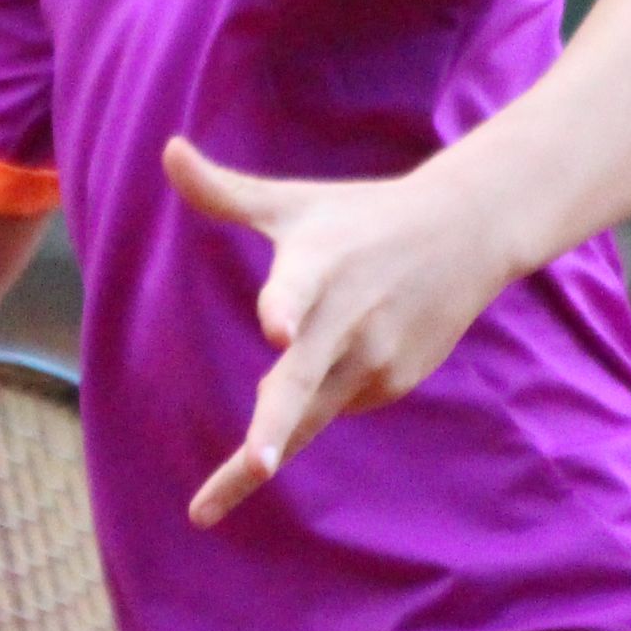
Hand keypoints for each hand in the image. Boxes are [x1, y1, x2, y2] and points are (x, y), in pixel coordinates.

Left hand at [162, 135, 525, 527]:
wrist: (463, 235)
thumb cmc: (359, 216)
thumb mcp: (292, 203)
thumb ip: (224, 191)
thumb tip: (168, 149)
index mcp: (319, 264)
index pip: (295, 288)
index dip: (283, 307)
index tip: (275, 330)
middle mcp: (348, 316)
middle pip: (303, 382)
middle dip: (274, 431)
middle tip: (254, 468)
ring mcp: (376, 357)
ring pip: (310, 414)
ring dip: (272, 437)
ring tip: (223, 482)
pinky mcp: (395, 383)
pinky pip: (335, 406)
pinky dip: (317, 398)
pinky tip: (337, 356)